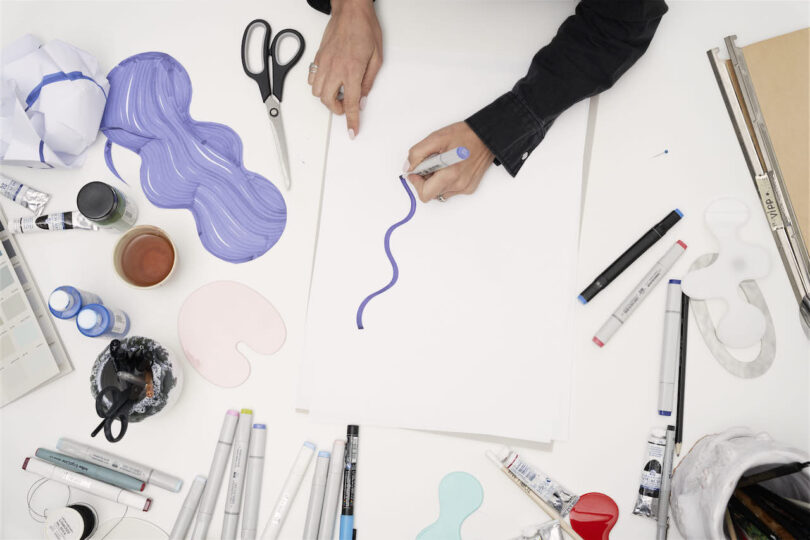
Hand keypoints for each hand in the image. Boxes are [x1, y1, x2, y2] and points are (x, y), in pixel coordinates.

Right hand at [310, 0, 381, 138]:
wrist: (351, 10)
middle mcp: (335, 68)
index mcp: (352, 70)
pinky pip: (311, 78)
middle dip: (336, 109)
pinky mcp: (318, 57)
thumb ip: (369, 81)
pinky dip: (317, 85)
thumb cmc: (365, 28)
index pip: (350, 103)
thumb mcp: (377, 58)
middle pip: (328, 101)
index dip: (351, 120)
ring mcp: (324, 62)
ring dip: (326, 98)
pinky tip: (328, 82)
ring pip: (316, 92)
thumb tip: (362, 99)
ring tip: (338, 93)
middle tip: (345, 107)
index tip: (351, 131)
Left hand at [405, 122, 494, 202]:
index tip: (416, 172)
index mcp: (450, 174)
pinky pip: (450, 189)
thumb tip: (408, 167)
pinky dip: (446, 180)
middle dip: (426, 180)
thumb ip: (417, 153)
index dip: (416, 183)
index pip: (425, 194)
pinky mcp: (469, 188)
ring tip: (442, 164)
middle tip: (430, 164)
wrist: (487, 137)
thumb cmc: (465, 135)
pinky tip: (451, 167)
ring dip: (436, 180)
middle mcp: (459, 185)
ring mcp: (465, 188)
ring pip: (440, 192)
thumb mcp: (436, 138)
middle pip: (431, 193)